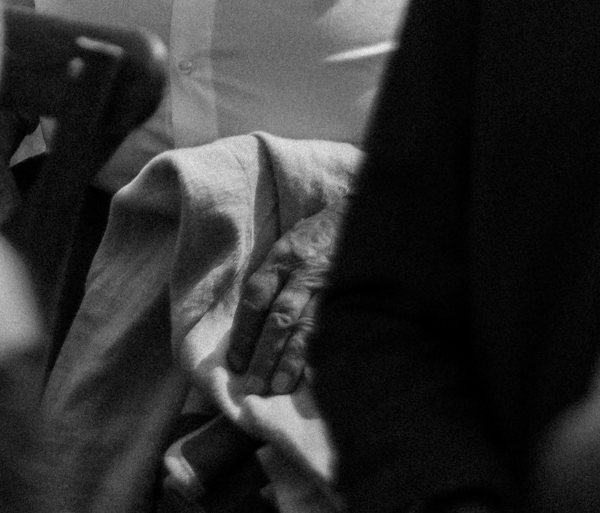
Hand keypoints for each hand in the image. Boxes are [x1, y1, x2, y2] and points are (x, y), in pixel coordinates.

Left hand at [226, 198, 344, 393]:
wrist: (364, 213)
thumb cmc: (319, 234)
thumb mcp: (290, 243)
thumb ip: (273, 277)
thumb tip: (252, 323)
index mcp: (283, 257)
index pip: (256, 297)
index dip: (243, 332)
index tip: (235, 363)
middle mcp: (303, 271)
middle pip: (279, 318)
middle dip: (264, 355)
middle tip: (253, 387)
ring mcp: (330, 284)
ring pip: (307, 327)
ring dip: (292, 360)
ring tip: (280, 387)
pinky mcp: (352, 293)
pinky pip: (336, 327)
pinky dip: (324, 351)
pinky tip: (317, 375)